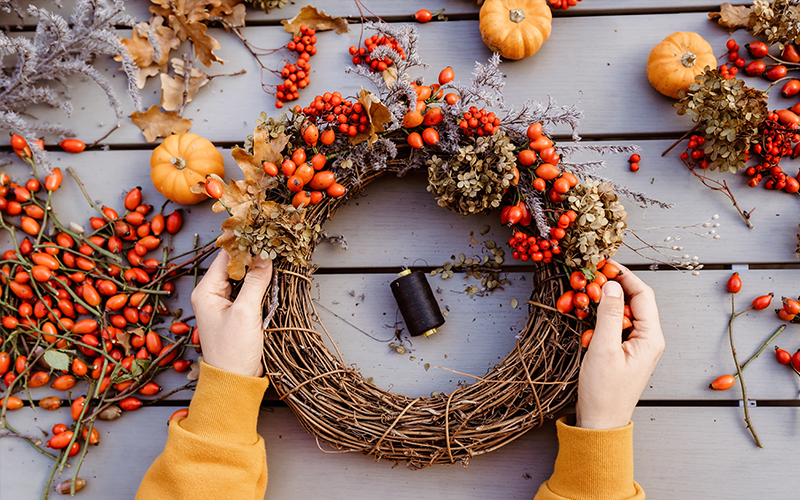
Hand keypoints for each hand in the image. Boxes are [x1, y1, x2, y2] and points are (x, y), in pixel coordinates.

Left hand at [190, 249, 272, 377]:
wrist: (234, 381)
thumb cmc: (233, 350)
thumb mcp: (246, 312)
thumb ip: (255, 282)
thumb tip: (265, 256)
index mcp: (206, 291)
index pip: (225, 257)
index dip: (244, 243)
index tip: (263, 232)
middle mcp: (211, 294)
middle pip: (233, 265)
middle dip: (253, 254)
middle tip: (273, 243)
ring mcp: (223, 304)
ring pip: (241, 277)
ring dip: (257, 269)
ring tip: (275, 256)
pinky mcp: (235, 313)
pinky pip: (246, 290)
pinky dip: (258, 283)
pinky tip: (272, 278)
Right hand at [575, 260, 664, 429]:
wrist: (600, 422)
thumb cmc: (604, 391)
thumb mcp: (603, 349)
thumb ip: (608, 314)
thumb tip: (610, 284)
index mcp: (650, 337)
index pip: (642, 294)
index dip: (623, 275)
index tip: (603, 264)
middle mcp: (647, 338)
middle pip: (631, 300)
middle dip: (609, 287)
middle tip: (587, 278)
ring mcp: (635, 344)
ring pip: (619, 311)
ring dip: (601, 303)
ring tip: (580, 298)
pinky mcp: (622, 349)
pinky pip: (612, 325)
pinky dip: (598, 318)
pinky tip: (583, 319)